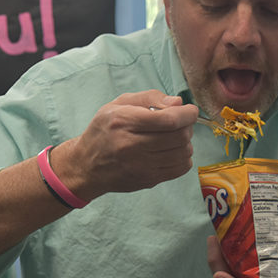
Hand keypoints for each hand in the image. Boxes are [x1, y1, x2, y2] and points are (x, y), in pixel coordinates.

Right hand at [55, 90, 197, 197]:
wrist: (87, 165)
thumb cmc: (103, 131)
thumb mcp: (117, 104)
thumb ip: (149, 98)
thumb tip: (178, 103)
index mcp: (124, 122)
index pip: (168, 120)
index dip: (187, 114)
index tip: (190, 110)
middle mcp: (131, 146)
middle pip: (179, 136)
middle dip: (187, 126)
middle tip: (181, 122)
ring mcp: (141, 166)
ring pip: (183, 153)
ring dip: (186, 142)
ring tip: (174, 136)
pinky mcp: (148, 180)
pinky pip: (180, 168)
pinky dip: (183, 157)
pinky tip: (172, 151)